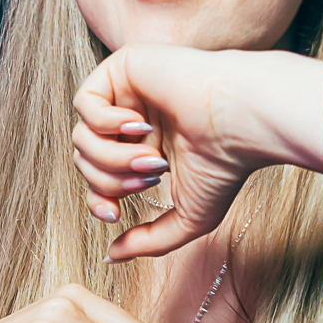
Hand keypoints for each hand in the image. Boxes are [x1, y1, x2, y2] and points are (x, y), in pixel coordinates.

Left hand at [72, 45, 322, 260]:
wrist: (241, 121)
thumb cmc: (225, 165)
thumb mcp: (188, 216)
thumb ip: (150, 240)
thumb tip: (113, 255)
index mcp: (146, 147)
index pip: (98, 175)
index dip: (99, 198)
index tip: (116, 214)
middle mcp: (134, 120)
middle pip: (85, 159)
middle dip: (111, 179)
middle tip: (150, 176)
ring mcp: (128, 92)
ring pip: (82, 136)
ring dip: (113, 157)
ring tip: (151, 156)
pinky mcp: (123, 66)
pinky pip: (84, 102)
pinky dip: (106, 123)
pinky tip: (140, 125)